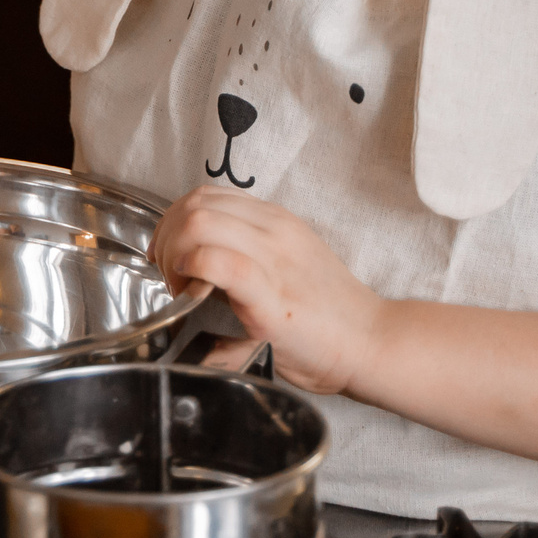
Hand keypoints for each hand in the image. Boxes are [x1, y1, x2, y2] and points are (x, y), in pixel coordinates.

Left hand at [152, 189, 383, 396]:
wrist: (372, 343)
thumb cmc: (328, 316)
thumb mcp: (287, 265)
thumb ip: (249, 252)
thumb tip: (197, 259)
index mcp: (276, 221)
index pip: (205, 195)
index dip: (173, 220)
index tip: (168, 254)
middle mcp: (273, 231)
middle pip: (194, 203)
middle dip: (165, 237)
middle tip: (169, 274)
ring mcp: (274, 260)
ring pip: (199, 222)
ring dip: (172, 254)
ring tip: (181, 287)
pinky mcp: (271, 297)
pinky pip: (220, 262)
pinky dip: (192, 270)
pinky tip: (192, 294)